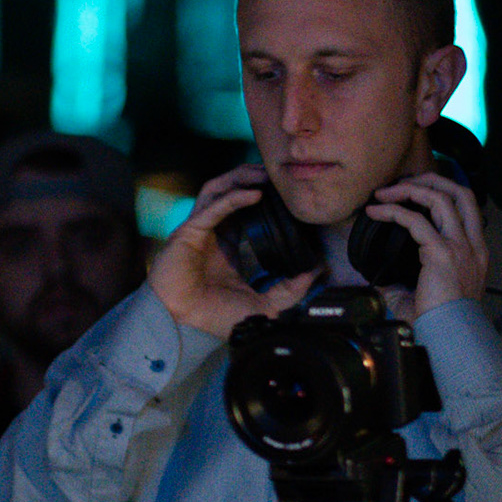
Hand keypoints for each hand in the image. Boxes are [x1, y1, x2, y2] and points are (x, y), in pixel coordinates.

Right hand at [148, 165, 319, 339]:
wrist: (185, 326)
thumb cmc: (215, 316)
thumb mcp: (266, 304)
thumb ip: (292, 289)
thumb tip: (317, 271)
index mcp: (226, 247)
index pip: (245, 212)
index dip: (263, 198)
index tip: (287, 195)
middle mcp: (212, 233)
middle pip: (230, 192)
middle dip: (252, 178)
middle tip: (278, 176)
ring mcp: (199, 230)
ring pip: (218, 189)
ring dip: (241, 178)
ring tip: (264, 174)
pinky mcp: (189, 231)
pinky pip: (213, 207)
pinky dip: (234, 197)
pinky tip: (255, 194)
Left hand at [363, 171, 487, 317]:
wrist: (448, 338)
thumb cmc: (438, 323)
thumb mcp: (426, 295)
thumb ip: (407, 282)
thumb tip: (380, 278)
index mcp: (475, 252)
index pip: (467, 207)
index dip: (442, 191)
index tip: (414, 193)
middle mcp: (473, 245)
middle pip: (460, 192)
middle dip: (430, 179)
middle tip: (401, 183)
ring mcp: (460, 246)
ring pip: (440, 197)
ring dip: (409, 189)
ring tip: (383, 193)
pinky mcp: (442, 252)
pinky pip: (415, 220)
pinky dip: (393, 211)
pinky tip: (375, 212)